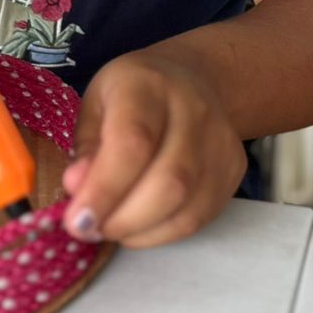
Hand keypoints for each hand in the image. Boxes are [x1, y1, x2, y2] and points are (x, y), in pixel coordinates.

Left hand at [60, 48, 246, 248]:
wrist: (189, 78)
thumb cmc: (131, 96)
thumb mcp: (95, 105)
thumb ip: (86, 147)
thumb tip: (78, 188)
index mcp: (148, 86)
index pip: (133, 143)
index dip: (104, 189)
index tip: (77, 220)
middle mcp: (194, 110)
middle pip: (168, 182)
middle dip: (122, 219)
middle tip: (90, 229)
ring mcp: (221, 141)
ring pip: (187, 207)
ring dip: (140, 231)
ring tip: (111, 228)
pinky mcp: (235, 168)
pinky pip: (199, 217)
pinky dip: (162, 234)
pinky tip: (138, 226)